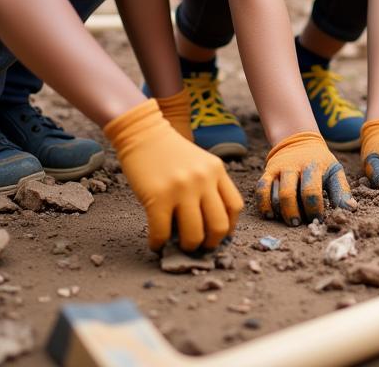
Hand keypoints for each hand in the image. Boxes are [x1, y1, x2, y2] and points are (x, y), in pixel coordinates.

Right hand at [104, 99, 242, 250]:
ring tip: (177, 246)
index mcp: (216, 170)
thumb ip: (208, 186)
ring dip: (187, 247)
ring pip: (194, 235)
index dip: (228, 227)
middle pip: (219, 226)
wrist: (143, 132)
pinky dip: (159, 244)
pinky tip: (156, 242)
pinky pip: (162, 233)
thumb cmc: (169, 151)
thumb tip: (208, 228)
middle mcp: (203, 179)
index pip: (235, 207)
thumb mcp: (199, 162)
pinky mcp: (157, 197)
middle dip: (210, 244)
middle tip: (199, 246)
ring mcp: (181, 189)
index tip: (218, 235)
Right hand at [256, 131, 355, 225]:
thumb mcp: (334, 171)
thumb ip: (341, 191)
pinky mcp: (268, 171)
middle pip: (289, 194)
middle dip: (294, 214)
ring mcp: (279, 168)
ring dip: (281, 212)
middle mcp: (294, 165)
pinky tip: (271, 215)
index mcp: (314, 165)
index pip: (311, 192)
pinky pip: (261, 189)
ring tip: (289, 221)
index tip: (317, 220)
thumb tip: (350, 210)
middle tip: (299, 224)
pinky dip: (264, 205)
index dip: (314, 210)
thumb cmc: (320, 162)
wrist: (299, 141)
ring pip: (275, 194)